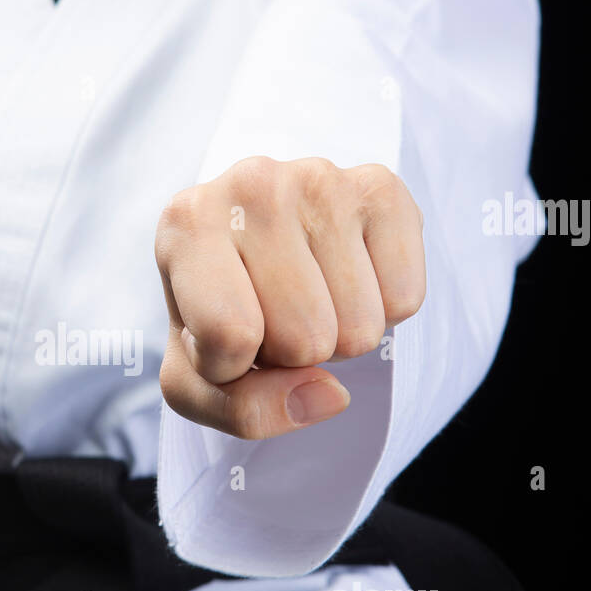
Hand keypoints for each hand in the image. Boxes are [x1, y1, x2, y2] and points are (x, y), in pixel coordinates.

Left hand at [155, 156, 424, 439]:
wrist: (263, 244)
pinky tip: (348, 277)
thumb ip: (244, 410)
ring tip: (309, 296)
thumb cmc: (220, 312)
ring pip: (359, 329)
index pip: (230, 337)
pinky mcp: (382, 188)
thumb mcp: (200, 379)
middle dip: (292, 353)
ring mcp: (321, 179)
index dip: (232, 367)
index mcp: (186, 224)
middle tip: (274, 315)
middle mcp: (250, 185)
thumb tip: (330, 395)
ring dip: (339, 335)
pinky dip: (382, 311)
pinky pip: (405, 300)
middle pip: (304, 338)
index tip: (222, 339)